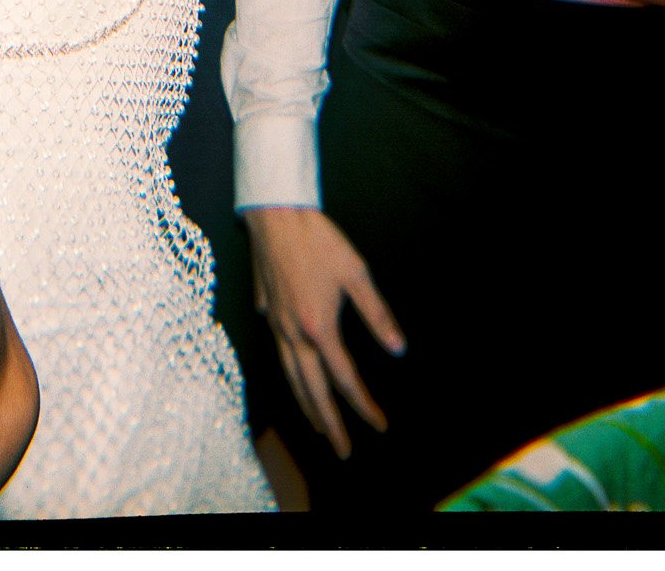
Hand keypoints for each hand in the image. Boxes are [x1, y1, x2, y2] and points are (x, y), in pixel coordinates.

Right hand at [245, 206, 404, 456]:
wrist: (275, 213)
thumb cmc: (318, 240)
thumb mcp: (356, 274)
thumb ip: (377, 315)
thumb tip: (399, 349)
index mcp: (319, 329)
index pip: (345, 379)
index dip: (364, 405)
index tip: (380, 424)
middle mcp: (294, 334)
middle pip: (312, 390)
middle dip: (329, 423)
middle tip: (342, 451)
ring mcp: (276, 323)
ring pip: (290, 375)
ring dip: (306, 403)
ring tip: (317, 425)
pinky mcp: (266, 309)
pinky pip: (277, 350)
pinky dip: (288, 371)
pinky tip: (292, 371)